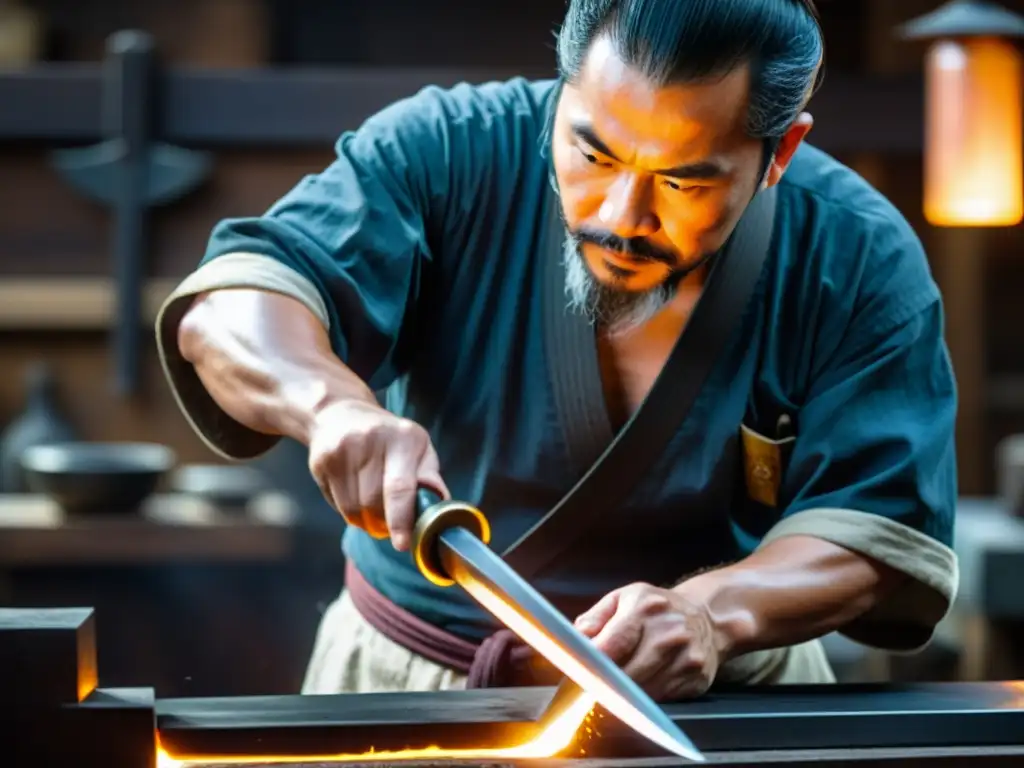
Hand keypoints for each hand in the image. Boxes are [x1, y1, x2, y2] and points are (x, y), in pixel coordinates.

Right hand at [307, 398, 447, 550]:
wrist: (342, 412)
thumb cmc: (390, 439)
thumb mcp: (418, 449)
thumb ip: (429, 478)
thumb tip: (440, 510)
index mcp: (403, 437)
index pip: (399, 488)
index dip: (401, 521)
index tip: (403, 544)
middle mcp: (370, 439)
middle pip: (374, 503)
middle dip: (384, 522)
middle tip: (390, 524)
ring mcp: (342, 449)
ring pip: (353, 509)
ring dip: (366, 520)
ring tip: (373, 508)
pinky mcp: (321, 461)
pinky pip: (336, 504)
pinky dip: (349, 511)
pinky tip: (354, 494)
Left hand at [573, 582, 720, 700]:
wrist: (707, 617)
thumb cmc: (655, 609)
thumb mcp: (623, 599)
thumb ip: (595, 618)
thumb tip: (576, 640)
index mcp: (644, 608)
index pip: (610, 647)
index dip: (590, 667)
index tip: (576, 678)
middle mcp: (669, 632)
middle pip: (626, 675)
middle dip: (604, 686)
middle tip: (588, 691)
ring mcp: (686, 656)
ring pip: (643, 692)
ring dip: (623, 697)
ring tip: (612, 691)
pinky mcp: (696, 678)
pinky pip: (661, 699)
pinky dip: (646, 700)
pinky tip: (640, 690)